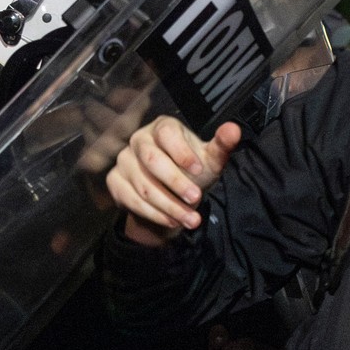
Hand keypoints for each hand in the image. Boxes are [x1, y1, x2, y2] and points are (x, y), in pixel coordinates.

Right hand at [107, 115, 241, 245]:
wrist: (172, 195)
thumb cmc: (192, 170)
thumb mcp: (210, 160)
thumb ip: (222, 145)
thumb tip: (234, 130)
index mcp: (162, 127)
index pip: (167, 134)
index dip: (181, 152)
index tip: (198, 170)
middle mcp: (139, 140)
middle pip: (152, 161)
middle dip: (176, 183)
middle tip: (196, 198)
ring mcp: (124, 160)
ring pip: (144, 186)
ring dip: (169, 206)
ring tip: (191, 219)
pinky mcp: (115, 181)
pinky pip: (132, 200)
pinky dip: (154, 214)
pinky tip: (172, 221)